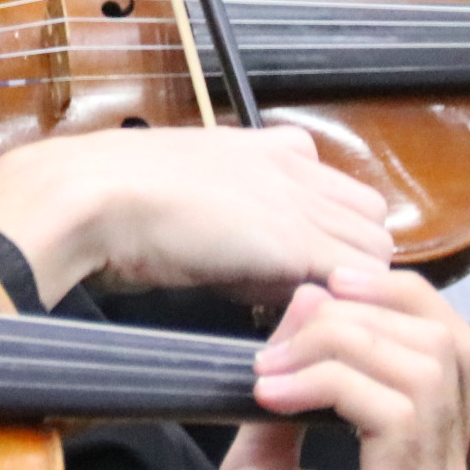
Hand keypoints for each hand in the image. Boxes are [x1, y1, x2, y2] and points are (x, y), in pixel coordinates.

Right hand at [0, 124, 393, 306]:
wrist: (95, 195)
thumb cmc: (118, 194)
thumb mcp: (184, 185)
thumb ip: (224, 202)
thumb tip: (236, 246)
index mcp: (270, 146)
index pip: (343, 191)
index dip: (331, 234)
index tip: (299, 269)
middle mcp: (296, 167)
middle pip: (371, 218)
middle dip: (352, 260)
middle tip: (309, 299)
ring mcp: (300, 203)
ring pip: (374, 250)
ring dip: (348, 286)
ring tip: (303, 313)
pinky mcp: (296, 242)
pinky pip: (352, 278)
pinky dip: (336, 305)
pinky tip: (300, 323)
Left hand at [152, 264, 469, 469]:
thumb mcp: (262, 464)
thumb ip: (288, 396)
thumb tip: (296, 315)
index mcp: (422, 469)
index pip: (452, 347)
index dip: (393, 297)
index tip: (315, 289)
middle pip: (453, 343)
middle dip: (365, 309)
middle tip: (285, 325)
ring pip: (428, 371)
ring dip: (338, 344)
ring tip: (269, 368)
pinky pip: (398, 419)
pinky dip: (331, 382)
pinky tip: (273, 393)